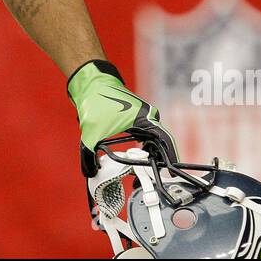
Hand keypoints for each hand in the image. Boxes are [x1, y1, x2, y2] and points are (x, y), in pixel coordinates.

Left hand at [67, 59, 175, 176]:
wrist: (91, 82)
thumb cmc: (96, 100)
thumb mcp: (91, 131)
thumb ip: (89, 155)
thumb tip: (89, 172)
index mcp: (145, 118)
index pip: (165, 140)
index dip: (170, 158)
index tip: (171, 173)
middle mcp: (148, 116)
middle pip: (160, 142)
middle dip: (159, 161)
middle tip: (153, 179)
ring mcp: (143, 116)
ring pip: (153, 140)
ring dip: (151, 155)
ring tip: (145, 173)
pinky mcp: (136, 117)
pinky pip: (145, 135)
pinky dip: (144, 147)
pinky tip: (138, 159)